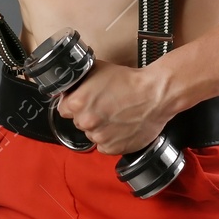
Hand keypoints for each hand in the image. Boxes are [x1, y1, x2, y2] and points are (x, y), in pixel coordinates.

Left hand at [53, 60, 175, 155]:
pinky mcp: (113, 149)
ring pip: (92, 135)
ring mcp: (100, 138)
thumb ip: (77, 81)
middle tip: (104, 106)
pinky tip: (120, 127)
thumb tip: (66, 87)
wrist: (154, 95)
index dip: (74, 104)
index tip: (84, 101)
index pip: (64, 109)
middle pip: (78, 122)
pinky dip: (111, 139)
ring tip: (116, 116)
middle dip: (88, 115)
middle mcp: (86, 122)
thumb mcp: (97, 70)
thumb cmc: (129, 81)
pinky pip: (104, 146)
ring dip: (100, 128)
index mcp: (78, 103)